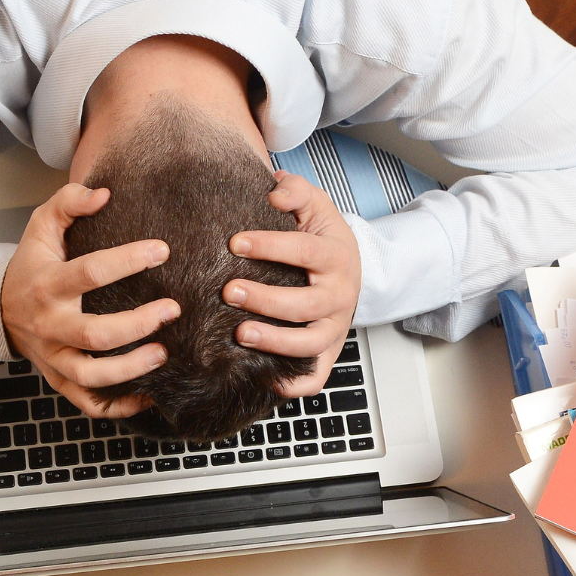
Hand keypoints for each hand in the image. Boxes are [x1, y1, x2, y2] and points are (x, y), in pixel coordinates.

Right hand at [1, 182, 180, 416]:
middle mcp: (50, 325)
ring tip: (163, 355)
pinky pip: (89, 403)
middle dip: (137, 324)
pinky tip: (150, 395)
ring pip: (91, 375)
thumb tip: (103, 193)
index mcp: (47, 285)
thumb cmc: (32, 265)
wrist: (0, 309)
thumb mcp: (41, 226)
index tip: (162, 250)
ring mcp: (54, 357)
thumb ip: (69, 202)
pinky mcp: (60, 380)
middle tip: (172, 310)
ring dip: (130, 370)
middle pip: (94, 334)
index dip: (128, 260)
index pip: (90, 272)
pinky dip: (119, 406)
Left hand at [223, 171, 360, 396]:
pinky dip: (296, 385)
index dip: (271, 247)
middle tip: (227, 291)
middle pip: (306, 303)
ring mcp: (334, 328)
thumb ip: (296, 192)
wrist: (348, 270)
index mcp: (336, 257)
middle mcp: (339, 296)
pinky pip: (316, 377)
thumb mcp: (315, 207)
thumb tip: (275, 190)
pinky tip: (266, 383)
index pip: (305, 252)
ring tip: (239, 334)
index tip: (235, 242)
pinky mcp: (328, 353)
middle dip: (266, 299)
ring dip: (276, 342)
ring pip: (310, 342)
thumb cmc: (321, 238)